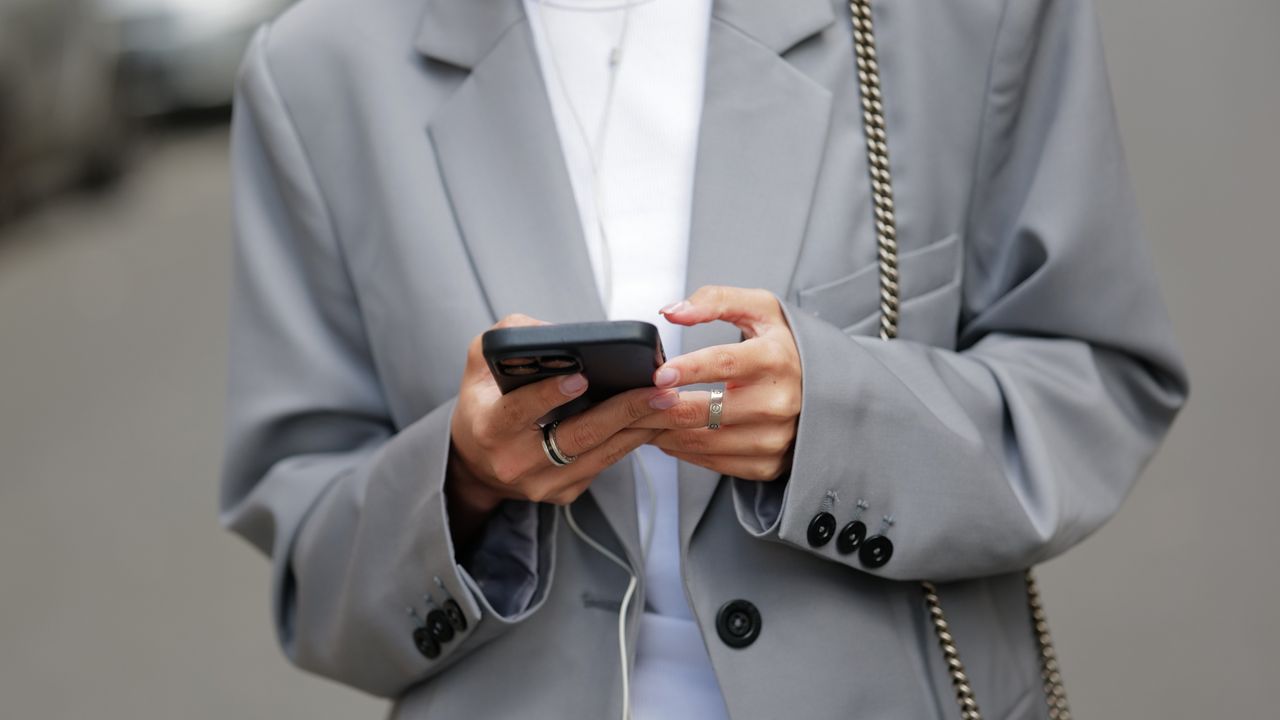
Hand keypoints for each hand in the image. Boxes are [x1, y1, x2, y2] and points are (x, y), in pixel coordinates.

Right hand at [447, 314, 679, 537]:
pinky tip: (654, 419)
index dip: (550, 394)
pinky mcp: (565, 493)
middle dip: (624, 409)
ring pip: (601, 453)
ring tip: (670, 400)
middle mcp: (515, 463)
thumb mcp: (480, 362)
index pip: (519, 412)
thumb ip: (509, 338)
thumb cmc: (484, 403)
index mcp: (489, 428)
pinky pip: (605, 463)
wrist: (477, 463)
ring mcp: (542, 484)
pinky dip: (631, 439)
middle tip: (659, 389)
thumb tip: (558, 333)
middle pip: (578, 436)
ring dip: (640, 425)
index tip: (581, 376)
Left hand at [634, 286, 801, 480]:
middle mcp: (779, 402)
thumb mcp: (760, 309)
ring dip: (664, 431)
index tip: (657, 374)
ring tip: (643, 417)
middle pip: (704, 410)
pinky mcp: (768, 464)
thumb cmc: (781, 346)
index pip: (725, 363)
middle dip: (659, 407)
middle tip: (633, 399)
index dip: (688, 369)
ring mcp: (775, 437)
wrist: (825, 389)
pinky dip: (683, 450)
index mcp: (776, 359)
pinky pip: (713, 462)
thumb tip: (672, 311)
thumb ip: (715, 300)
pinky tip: (668, 436)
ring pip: (703, 440)